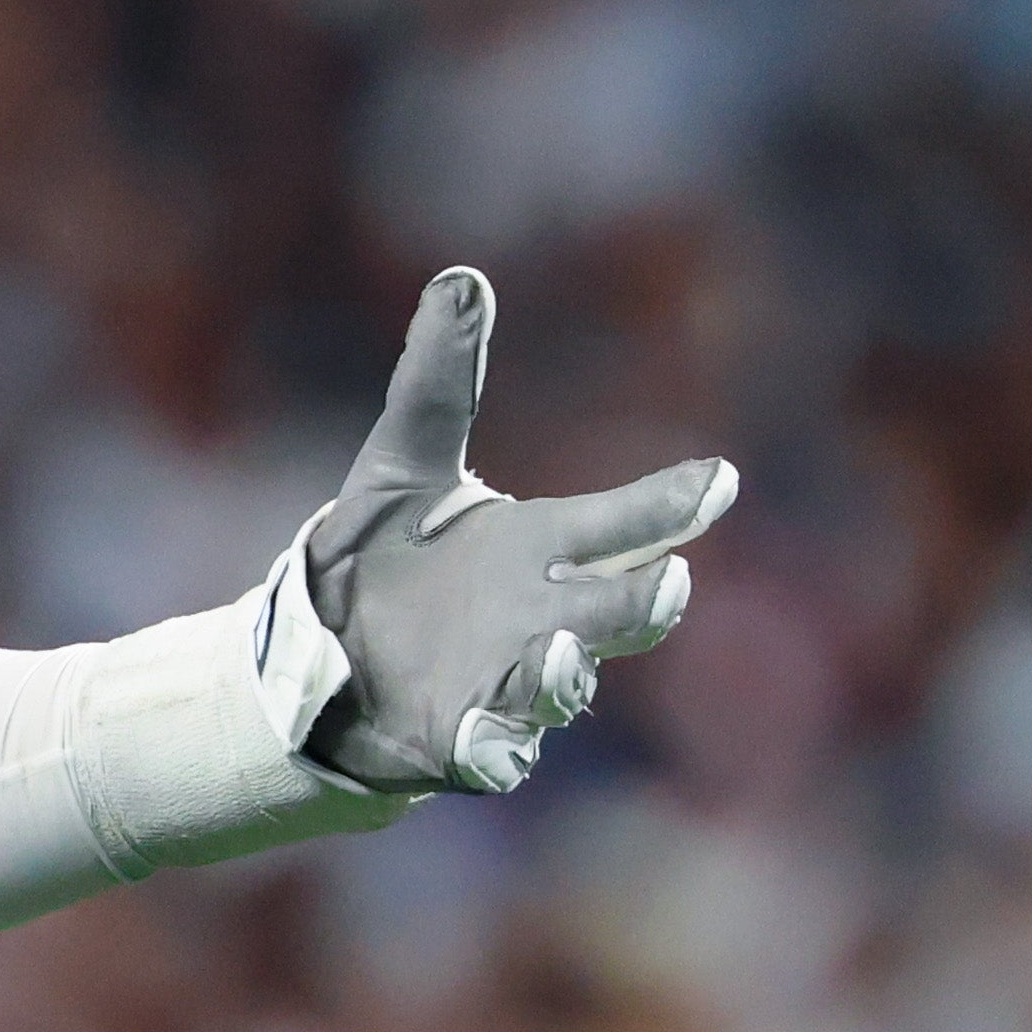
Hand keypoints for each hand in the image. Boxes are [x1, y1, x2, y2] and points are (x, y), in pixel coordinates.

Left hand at [299, 269, 735, 794]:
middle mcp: (543, 617)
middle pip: (618, 608)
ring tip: (566, 646)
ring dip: (570, 670)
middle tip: (673, 580)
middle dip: (646, 598)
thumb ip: (435, 381)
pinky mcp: (459, 741)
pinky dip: (496, 746)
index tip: (717, 477)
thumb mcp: (399, 466)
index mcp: (539, 549)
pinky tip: (489, 734)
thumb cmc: (379, 560)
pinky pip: (493, 753)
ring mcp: (508, 684)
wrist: (314, 653)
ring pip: (563, 685)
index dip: (670, 502)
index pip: (623, 520)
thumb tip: (460, 278)